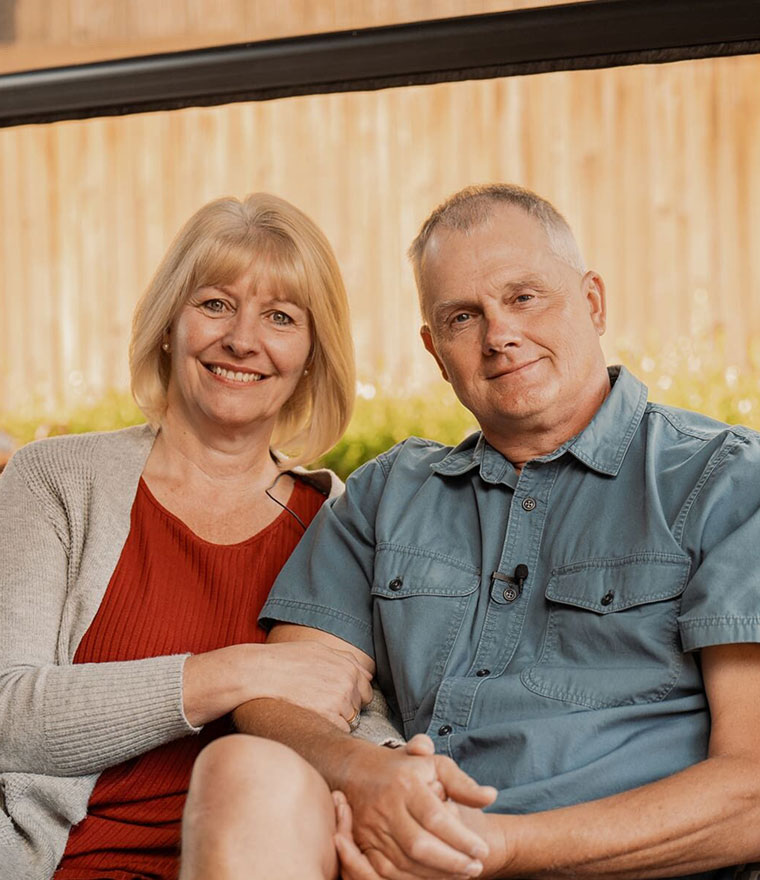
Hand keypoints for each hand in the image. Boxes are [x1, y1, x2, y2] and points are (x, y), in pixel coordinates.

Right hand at [183, 641, 371, 728]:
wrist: (261, 673)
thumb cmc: (286, 660)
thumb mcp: (317, 650)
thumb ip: (343, 660)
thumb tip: (365, 673)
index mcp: (348, 664)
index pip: (366, 686)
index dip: (353, 693)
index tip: (338, 695)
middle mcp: (349, 680)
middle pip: (361, 704)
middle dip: (349, 707)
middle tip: (324, 704)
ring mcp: (341, 699)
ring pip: (351, 719)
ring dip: (337, 719)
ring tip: (314, 710)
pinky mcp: (330, 716)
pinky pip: (340, 731)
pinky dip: (329, 730)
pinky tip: (312, 720)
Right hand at [339, 736, 496, 878]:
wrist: (357, 771)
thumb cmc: (405, 769)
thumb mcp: (436, 765)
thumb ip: (462, 783)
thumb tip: (491, 796)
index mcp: (406, 784)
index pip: (436, 818)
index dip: (460, 838)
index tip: (482, 850)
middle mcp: (386, 807)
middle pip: (419, 846)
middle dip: (451, 862)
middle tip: (476, 868)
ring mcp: (372, 828)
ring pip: (404, 864)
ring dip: (436, 875)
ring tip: (462, 874)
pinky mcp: (363, 845)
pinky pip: (387, 873)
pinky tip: (434, 879)